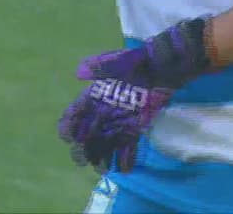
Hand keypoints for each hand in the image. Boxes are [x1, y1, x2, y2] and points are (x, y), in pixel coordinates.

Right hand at [57, 18, 213, 172]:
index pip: (75, 113)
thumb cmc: (139, 62)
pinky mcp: (134, 127)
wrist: (163, 68)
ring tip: (103, 169)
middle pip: (87, 134)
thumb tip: (80, 71)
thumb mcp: (119, 62)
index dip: (68, 126)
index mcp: (95, 96)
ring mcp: (118, 120)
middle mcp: (103, 111)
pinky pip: (126, 144)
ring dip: (102, 157)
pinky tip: (124, 169)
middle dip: (83, 149)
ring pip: (105, 143)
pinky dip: (125, 157)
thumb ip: (100, 66)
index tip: (69, 138)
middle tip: (84, 160)